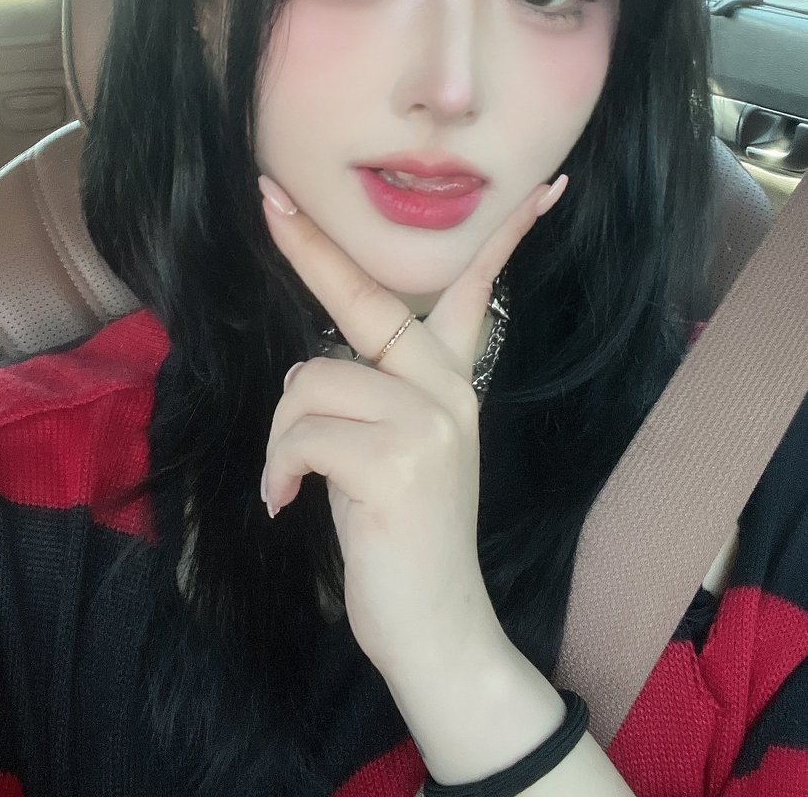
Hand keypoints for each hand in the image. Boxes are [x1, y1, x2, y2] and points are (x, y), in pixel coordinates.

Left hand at [259, 171, 567, 679]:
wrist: (436, 627)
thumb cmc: (400, 537)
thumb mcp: (396, 453)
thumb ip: (375, 396)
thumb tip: (309, 366)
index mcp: (451, 385)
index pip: (480, 292)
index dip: (503, 237)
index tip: (545, 186)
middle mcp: (447, 391)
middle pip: (365, 301)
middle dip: (309, 247)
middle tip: (267, 195)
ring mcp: (428, 422)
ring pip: (309, 380)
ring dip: (280, 434)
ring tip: (291, 480)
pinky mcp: (398, 460)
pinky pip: (301, 433)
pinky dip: (278, 469)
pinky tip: (286, 502)